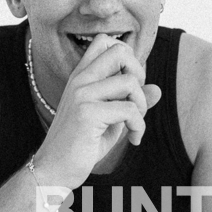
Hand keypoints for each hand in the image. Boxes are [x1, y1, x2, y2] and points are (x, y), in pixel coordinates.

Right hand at [33, 34, 161, 188]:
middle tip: (136, 100)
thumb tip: (158, 89)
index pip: (104, 41)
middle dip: (139, 72)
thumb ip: (131, 102)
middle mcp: (80, 80)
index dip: (127, 56)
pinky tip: (133, 140)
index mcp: (81, 76)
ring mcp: (82, 94)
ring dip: (142, 105)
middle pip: (120, 51)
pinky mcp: (87, 113)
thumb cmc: (82, 146)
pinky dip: (139, 126)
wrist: (54, 171)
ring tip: (135, 125)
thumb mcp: (111, 120)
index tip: (130, 84)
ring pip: (130, 81)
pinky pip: (130, 110)